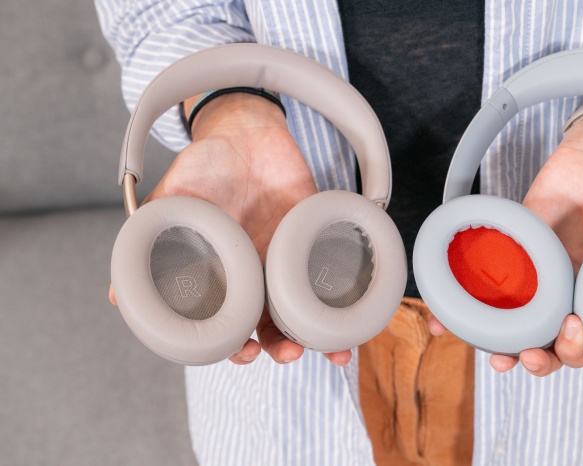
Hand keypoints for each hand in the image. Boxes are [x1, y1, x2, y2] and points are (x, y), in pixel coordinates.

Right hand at [108, 92, 352, 366]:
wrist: (246, 127)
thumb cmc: (204, 166)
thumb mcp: (173, 202)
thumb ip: (151, 245)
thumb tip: (116, 299)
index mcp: (227, 273)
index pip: (233, 322)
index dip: (238, 345)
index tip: (243, 354)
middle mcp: (261, 271)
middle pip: (276, 322)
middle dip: (284, 346)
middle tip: (289, 355)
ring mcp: (292, 254)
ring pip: (309, 305)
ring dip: (322, 333)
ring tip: (333, 351)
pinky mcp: (319, 234)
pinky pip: (336, 270)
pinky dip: (350, 294)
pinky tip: (360, 313)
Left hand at [430, 112, 582, 375]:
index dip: (577, 350)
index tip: (573, 330)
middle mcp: (566, 297)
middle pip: (550, 346)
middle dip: (541, 360)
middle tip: (533, 353)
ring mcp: (536, 281)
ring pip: (515, 329)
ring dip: (502, 350)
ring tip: (496, 358)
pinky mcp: (509, 259)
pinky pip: (483, 290)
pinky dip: (459, 312)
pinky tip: (441, 324)